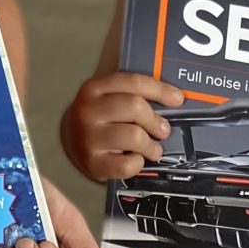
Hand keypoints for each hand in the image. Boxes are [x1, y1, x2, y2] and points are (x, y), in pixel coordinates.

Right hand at [60, 74, 182, 181]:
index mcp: (94, 88)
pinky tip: (134, 159)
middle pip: (135, 106)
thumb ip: (132, 93)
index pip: (133, 82)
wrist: (71, 142)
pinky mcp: (92, 162)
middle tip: (162, 130)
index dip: (160, 90)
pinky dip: (137, 163)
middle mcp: (88, 109)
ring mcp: (88, 136)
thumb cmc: (99, 119)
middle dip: (155, 120)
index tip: (177, 98)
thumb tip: (172, 97)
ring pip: (134, 136)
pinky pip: (127, 164)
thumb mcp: (107, 98)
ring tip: (152, 149)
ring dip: (150, 145)